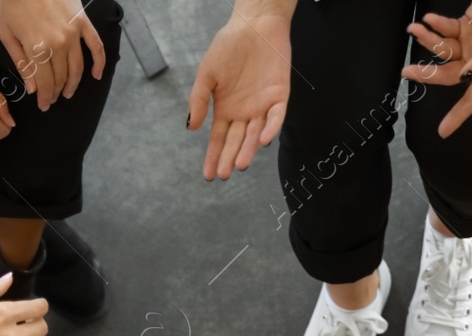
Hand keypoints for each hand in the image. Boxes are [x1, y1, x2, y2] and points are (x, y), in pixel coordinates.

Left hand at [0, 0, 104, 111]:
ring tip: (68, 92)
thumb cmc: (12, 1)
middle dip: (57, 92)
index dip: (45, 98)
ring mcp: (73, 34)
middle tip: (53, 99)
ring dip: (74, 83)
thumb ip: (20, 62)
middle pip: (62, 78)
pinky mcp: (83, 23)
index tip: (44, 105)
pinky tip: (96, 76)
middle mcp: (58, 44)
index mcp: (37, 48)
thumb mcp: (6, 33)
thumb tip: (33, 88)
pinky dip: (99, 63)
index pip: (45, 83)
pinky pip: (96, 47)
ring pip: (77, 68)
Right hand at [187, 14, 290, 179]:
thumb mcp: (207, 73)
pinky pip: (275, 117)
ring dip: (248, 149)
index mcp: (225, 109)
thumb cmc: (228, 46)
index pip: (219, 139)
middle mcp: (244, 113)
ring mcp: (262, 107)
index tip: (208, 175)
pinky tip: (262, 140)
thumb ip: (198, 99)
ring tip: (240, 164)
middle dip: (230, 158)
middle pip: (236, 141)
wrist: (254, 25)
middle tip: (225, 174)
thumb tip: (192, 128)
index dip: (214, 157)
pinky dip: (270, 129)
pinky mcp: (279, 97)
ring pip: (255, 135)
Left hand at [400, 0, 471, 137]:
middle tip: (407, 71)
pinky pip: (446, 30)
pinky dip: (436, 26)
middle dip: (428, 73)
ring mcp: (470, 45)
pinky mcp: (464, 27)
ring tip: (415, 29)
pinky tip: (428, 19)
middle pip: (449, 74)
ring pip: (444, 50)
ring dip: (428, 41)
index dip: (459, 115)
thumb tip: (466, 77)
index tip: (442, 131)